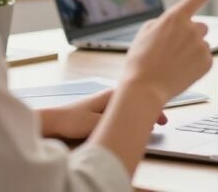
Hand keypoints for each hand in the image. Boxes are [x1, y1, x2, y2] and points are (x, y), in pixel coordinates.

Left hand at [38, 89, 167, 139]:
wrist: (55, 121)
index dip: (154, 108)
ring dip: (141, 112)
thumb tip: (137, 123)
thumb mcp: (98, 123)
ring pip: (130, 105)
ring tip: (150, 122)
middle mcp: (111, 96)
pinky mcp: (101, 110)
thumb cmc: (73, 119)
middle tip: (161, 121)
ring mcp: (106, 102)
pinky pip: (122, 111)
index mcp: (112, 95)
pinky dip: (131, 115)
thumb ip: (117, 122)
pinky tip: (132, 122)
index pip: (140, 97)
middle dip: (150, 109)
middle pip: (137, 100)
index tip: (163, 119)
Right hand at [123, 0, 217, 101]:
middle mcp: (192, 28)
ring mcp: (201, 45)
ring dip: (192, 49)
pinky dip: (195, 63)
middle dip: (190, 35)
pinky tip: (181, 70)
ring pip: (201, 43)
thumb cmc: (140, 61)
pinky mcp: (207, 61)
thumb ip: (163, 22)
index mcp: (175, 17)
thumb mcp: (144, 33)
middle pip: (200, 26)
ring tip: (173, 63)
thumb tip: (176, 23)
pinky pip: (204, 57)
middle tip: (173, 50)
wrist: (144, 89)